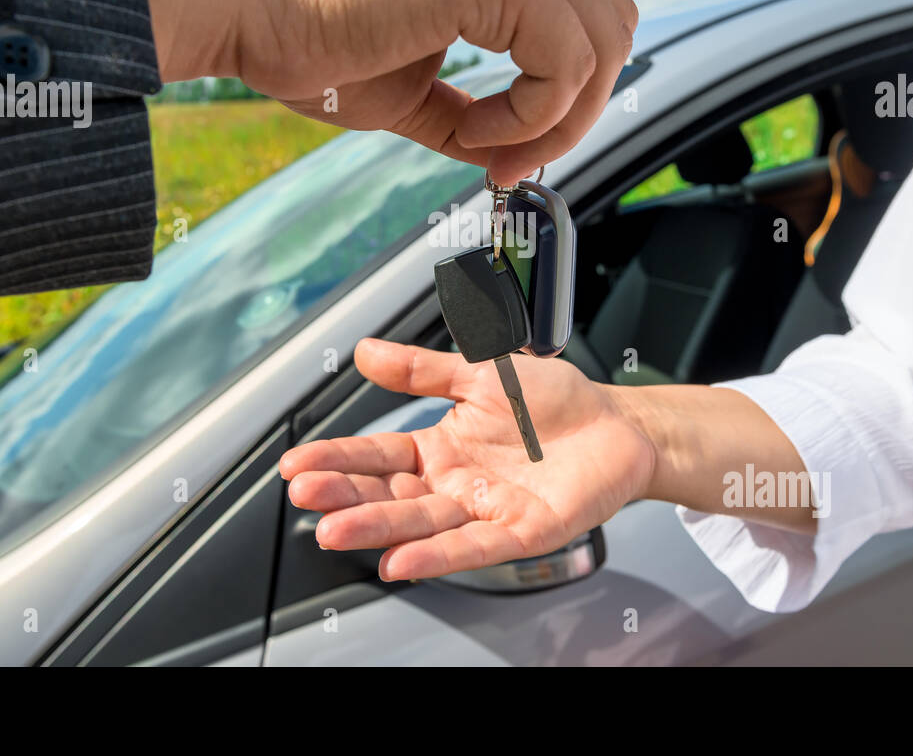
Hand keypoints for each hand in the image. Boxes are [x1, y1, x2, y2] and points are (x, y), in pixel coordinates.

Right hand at [135, 0, 637, 184]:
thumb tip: (510, 153)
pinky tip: (473, 128)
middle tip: (509, 159)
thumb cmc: (300, 34)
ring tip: (482, 145)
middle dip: (576, 110)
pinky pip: (566, 59)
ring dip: (555, 119)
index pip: (582, 17)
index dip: (563, 97)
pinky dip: (532, 114)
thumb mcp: (409, 85)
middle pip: (611, 26)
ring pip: (603, 43)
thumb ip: (471, 108)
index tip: (504, 153)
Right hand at [279, 338, 655, 580]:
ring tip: (333, 531)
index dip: (337, 459)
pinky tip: (400, 562)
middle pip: (389, 494)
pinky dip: (437, 555)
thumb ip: (421, 370)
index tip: (296, 464)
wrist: (616, 423)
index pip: (378, 455)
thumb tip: (365, 352)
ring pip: (421, 524)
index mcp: (440, 447)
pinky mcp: (521, 531)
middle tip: (304, 495)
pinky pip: (473, 546)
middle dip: (345, 496)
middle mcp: (455, 484)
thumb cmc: (554, 401)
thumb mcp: (480, 372)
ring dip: (377, 530)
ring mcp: (484, 510)